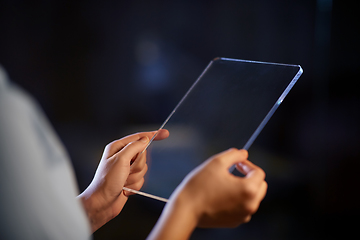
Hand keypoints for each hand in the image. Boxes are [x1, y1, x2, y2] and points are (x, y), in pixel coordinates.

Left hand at [78, 130, 168, 231]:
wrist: (102, 203)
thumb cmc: (106, 181)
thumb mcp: (121, 160)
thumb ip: (134, 147)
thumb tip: (145, 139)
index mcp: (118, 147)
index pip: (140, 138)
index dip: (153, 135)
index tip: (165, 133)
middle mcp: (122, 156)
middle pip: (143, 155)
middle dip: (137, 166)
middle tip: (126, 172)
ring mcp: (126, 169)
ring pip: (143, 169)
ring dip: (135, 177)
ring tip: (124, 182)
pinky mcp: (129, 179)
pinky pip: (142, 179)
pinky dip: (135, 185)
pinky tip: (125, 189)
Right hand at [147, 148, 266, 239]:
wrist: (186, 209)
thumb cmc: (199, 186)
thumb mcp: (216, 162)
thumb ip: (234, 155)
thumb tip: (243, 154)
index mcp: (248, 189)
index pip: (259, 173)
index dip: (248, 165)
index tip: (237, 163)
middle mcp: (250, 205)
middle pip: (260, 186)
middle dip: (250, 176)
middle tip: (236, 171)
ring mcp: (243, 215)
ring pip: (253, 198)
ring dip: (245, 188)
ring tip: (227, 183)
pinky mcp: (235, 221)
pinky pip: (243, 208)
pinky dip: (238, 200)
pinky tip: (223, 195)